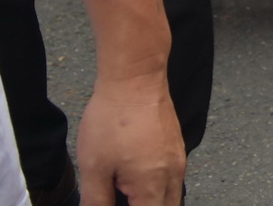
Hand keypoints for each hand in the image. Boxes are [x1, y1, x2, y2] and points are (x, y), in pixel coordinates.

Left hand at [73, 69, 183, 205]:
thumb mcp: (94, 168)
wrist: (135, 78)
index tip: (113, 202)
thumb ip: (96, 201)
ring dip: (150, 201)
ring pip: (171, 196)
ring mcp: (178, 159)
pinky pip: (171, 178)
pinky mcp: (176, 146)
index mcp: (153, 186)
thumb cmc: (114, 119)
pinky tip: (133, 176)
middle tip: (118, 198)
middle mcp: (173, 176)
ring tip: (124, 192)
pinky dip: (156, 187)